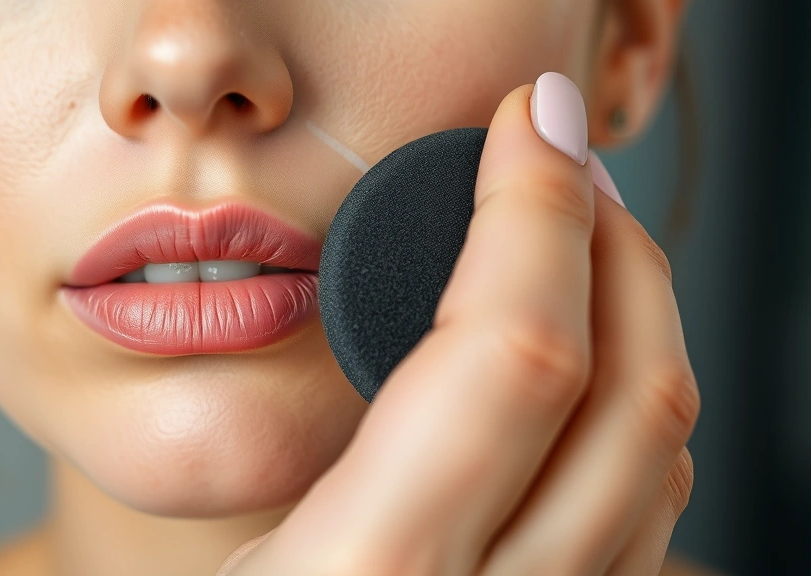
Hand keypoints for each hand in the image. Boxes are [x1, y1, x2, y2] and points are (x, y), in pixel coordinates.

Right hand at [217, 72, 699, 575]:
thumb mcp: (233, 555)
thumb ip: (313, 450)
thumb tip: (384, 317)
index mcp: (370, 567)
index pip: (512, 353)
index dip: (535, 209)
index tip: (529, 121)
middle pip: (633, 394)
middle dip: (617, 247)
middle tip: (566, 168)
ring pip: (662, 458)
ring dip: (641, 324)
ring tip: (578, 250)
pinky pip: (646, 521)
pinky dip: (630, 419)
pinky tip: (584, 376)